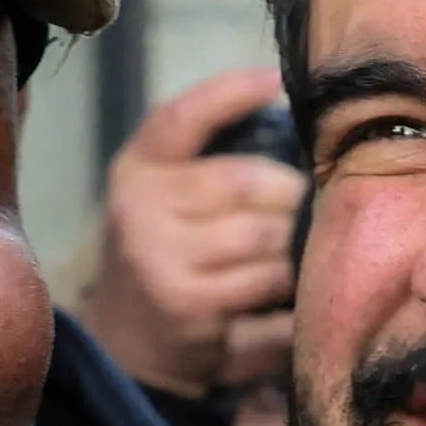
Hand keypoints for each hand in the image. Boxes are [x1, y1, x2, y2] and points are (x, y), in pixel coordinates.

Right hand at [75, 68, 305, 398]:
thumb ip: (207, 159)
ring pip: (271, 240)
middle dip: (290, 198)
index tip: (274, 80)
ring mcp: (163, 262)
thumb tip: (290, 113)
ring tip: (284, 258)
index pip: (181, 118)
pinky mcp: (191, 309)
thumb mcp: (162, 197)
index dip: (230, 92)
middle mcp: (141, 211)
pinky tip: (282, 299)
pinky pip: (271, 287)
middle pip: (254, 184)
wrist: (129, 346)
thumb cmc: (165, 254)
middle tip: (296, 213)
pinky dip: (289, 296)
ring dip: (292, 250)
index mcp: (136, 171)